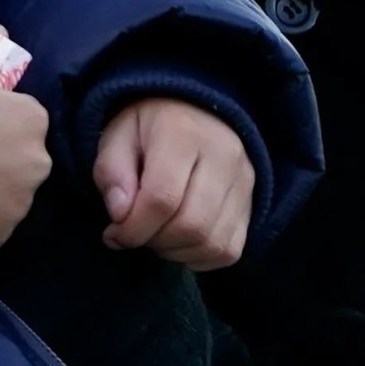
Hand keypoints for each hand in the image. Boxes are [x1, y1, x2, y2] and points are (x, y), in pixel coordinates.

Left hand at [92, 98, 257, 268]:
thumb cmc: (148, 126)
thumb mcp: (116, 136)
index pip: (162, 198)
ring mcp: (245, 182)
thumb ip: (111, 173)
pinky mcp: (253, 203)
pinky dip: (198, 257)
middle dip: (153, 241)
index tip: (113, 233)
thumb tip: (120, 215)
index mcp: (183, 134)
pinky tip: (178, 242)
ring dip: (175, 252)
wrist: (195, 108)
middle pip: (192, 225)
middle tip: (133, 233)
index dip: (133, 228)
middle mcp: (224, 157)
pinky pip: (229, 251)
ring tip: (155, 234)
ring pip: (212, 243)